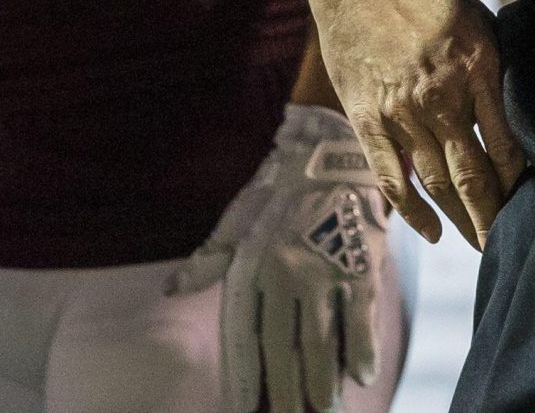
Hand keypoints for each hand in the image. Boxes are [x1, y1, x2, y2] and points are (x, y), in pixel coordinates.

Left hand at [173, 106, 386, 412]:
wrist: (334, 147)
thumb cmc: (283, 186)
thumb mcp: (239, 216)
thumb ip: (210, 257)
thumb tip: (171, 288)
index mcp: (256, 267)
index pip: (250, 336)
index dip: (249, 378)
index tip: (247, 407)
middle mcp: (289, 275)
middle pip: (287, 349)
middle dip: (287, 392)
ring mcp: (328, 272)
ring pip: (323, 341)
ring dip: (322, 383)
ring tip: (322, 409)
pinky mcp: (363, 265)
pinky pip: (362, 317)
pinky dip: (363, 349)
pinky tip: (361, 376)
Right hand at [309, 0, 523, 251]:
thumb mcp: (480, 19)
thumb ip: (499, 65)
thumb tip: (527, 103)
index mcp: (478, 69)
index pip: (508, 144)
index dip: (521, 182)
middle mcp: (442, 97)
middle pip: (474, 174)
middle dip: (494, 215)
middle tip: (510, 244)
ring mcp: (401, 111)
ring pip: (436, 181)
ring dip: (459, 218)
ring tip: (479, 244)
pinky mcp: (367, 118)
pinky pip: (392, 176)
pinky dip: (412, 210)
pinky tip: (430, 231)